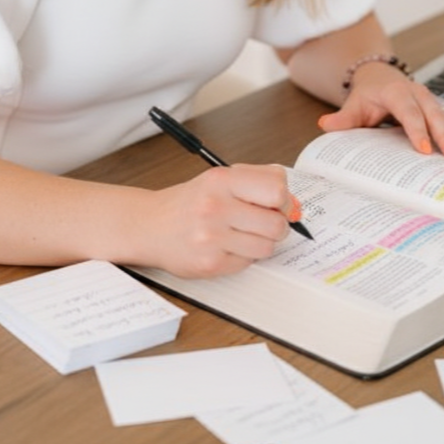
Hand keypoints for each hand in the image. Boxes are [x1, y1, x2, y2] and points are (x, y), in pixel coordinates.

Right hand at [140, 164, 293, 277]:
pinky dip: (244, 256)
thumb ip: (259, 180)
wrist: (151, 226)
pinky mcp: (210, 264)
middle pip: (276, 224)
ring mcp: (212, 238)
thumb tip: (292, 202)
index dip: (284, 200)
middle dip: (277, 226)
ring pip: (267, 247)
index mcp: (221, 180)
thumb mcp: (221, 178)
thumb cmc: (191, 201)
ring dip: (261, 243)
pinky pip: (249, 263)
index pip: (276, 189)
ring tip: (241, 234)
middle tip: (264, 222)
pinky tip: (226, 246)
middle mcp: (215, 206)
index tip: (279, 204)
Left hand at [318, 63, 443, 158]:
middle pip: (433, 114)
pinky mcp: (439, 108)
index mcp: (396, 91)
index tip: (424, 148)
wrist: (380, 77)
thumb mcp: (354, 104)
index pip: (407, 111)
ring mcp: (430, 100)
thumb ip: (343, 118)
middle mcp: (417, 93)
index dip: (416, 129)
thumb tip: (326, 125)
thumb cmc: (368, 94)